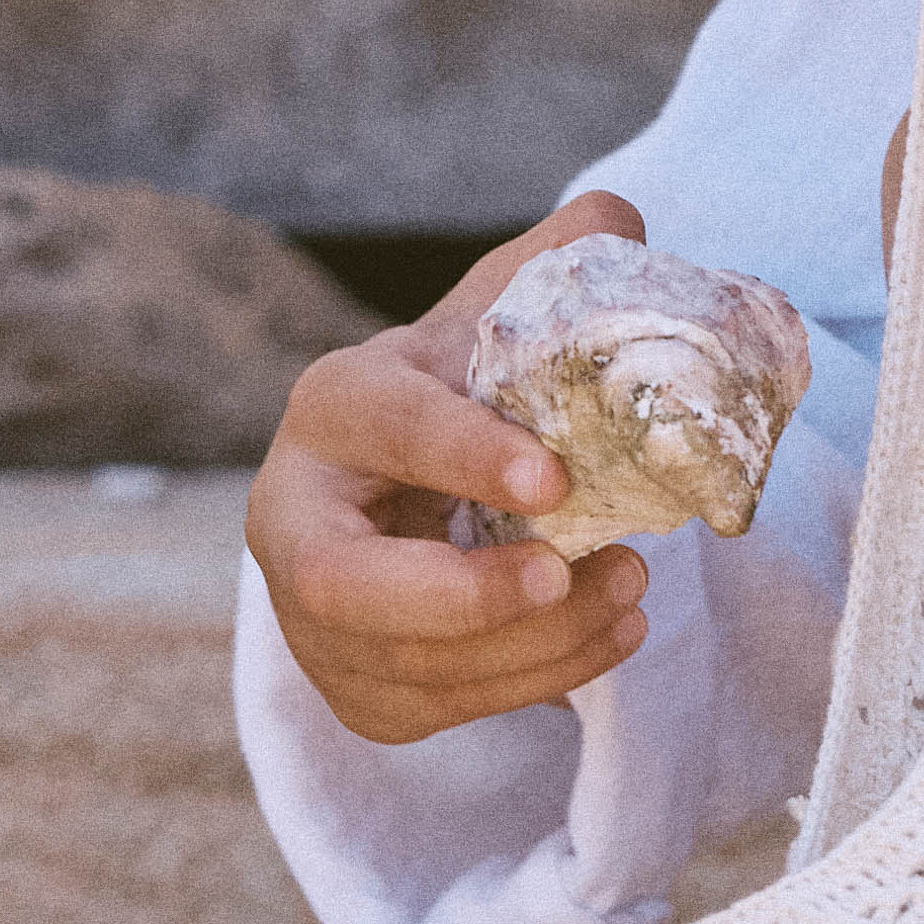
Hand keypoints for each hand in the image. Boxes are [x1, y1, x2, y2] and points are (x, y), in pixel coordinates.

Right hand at [246, 195, 655, 746]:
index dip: (461, 454)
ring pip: (407, 660)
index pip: (382, 427)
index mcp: (332, 409)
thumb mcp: (495, 324)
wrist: (411, 492)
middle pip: (341, 585)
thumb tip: (615, 219)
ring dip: (535, 640)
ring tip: (632, 590)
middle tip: (569, 572)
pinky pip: (443, 705)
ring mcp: (312, 621)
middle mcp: (292, 520)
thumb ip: (554, 268)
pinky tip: (611, 633)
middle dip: (461, 594)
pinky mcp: (359, 691)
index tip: (556, 477)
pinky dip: (538, 678)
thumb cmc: (463, 396)